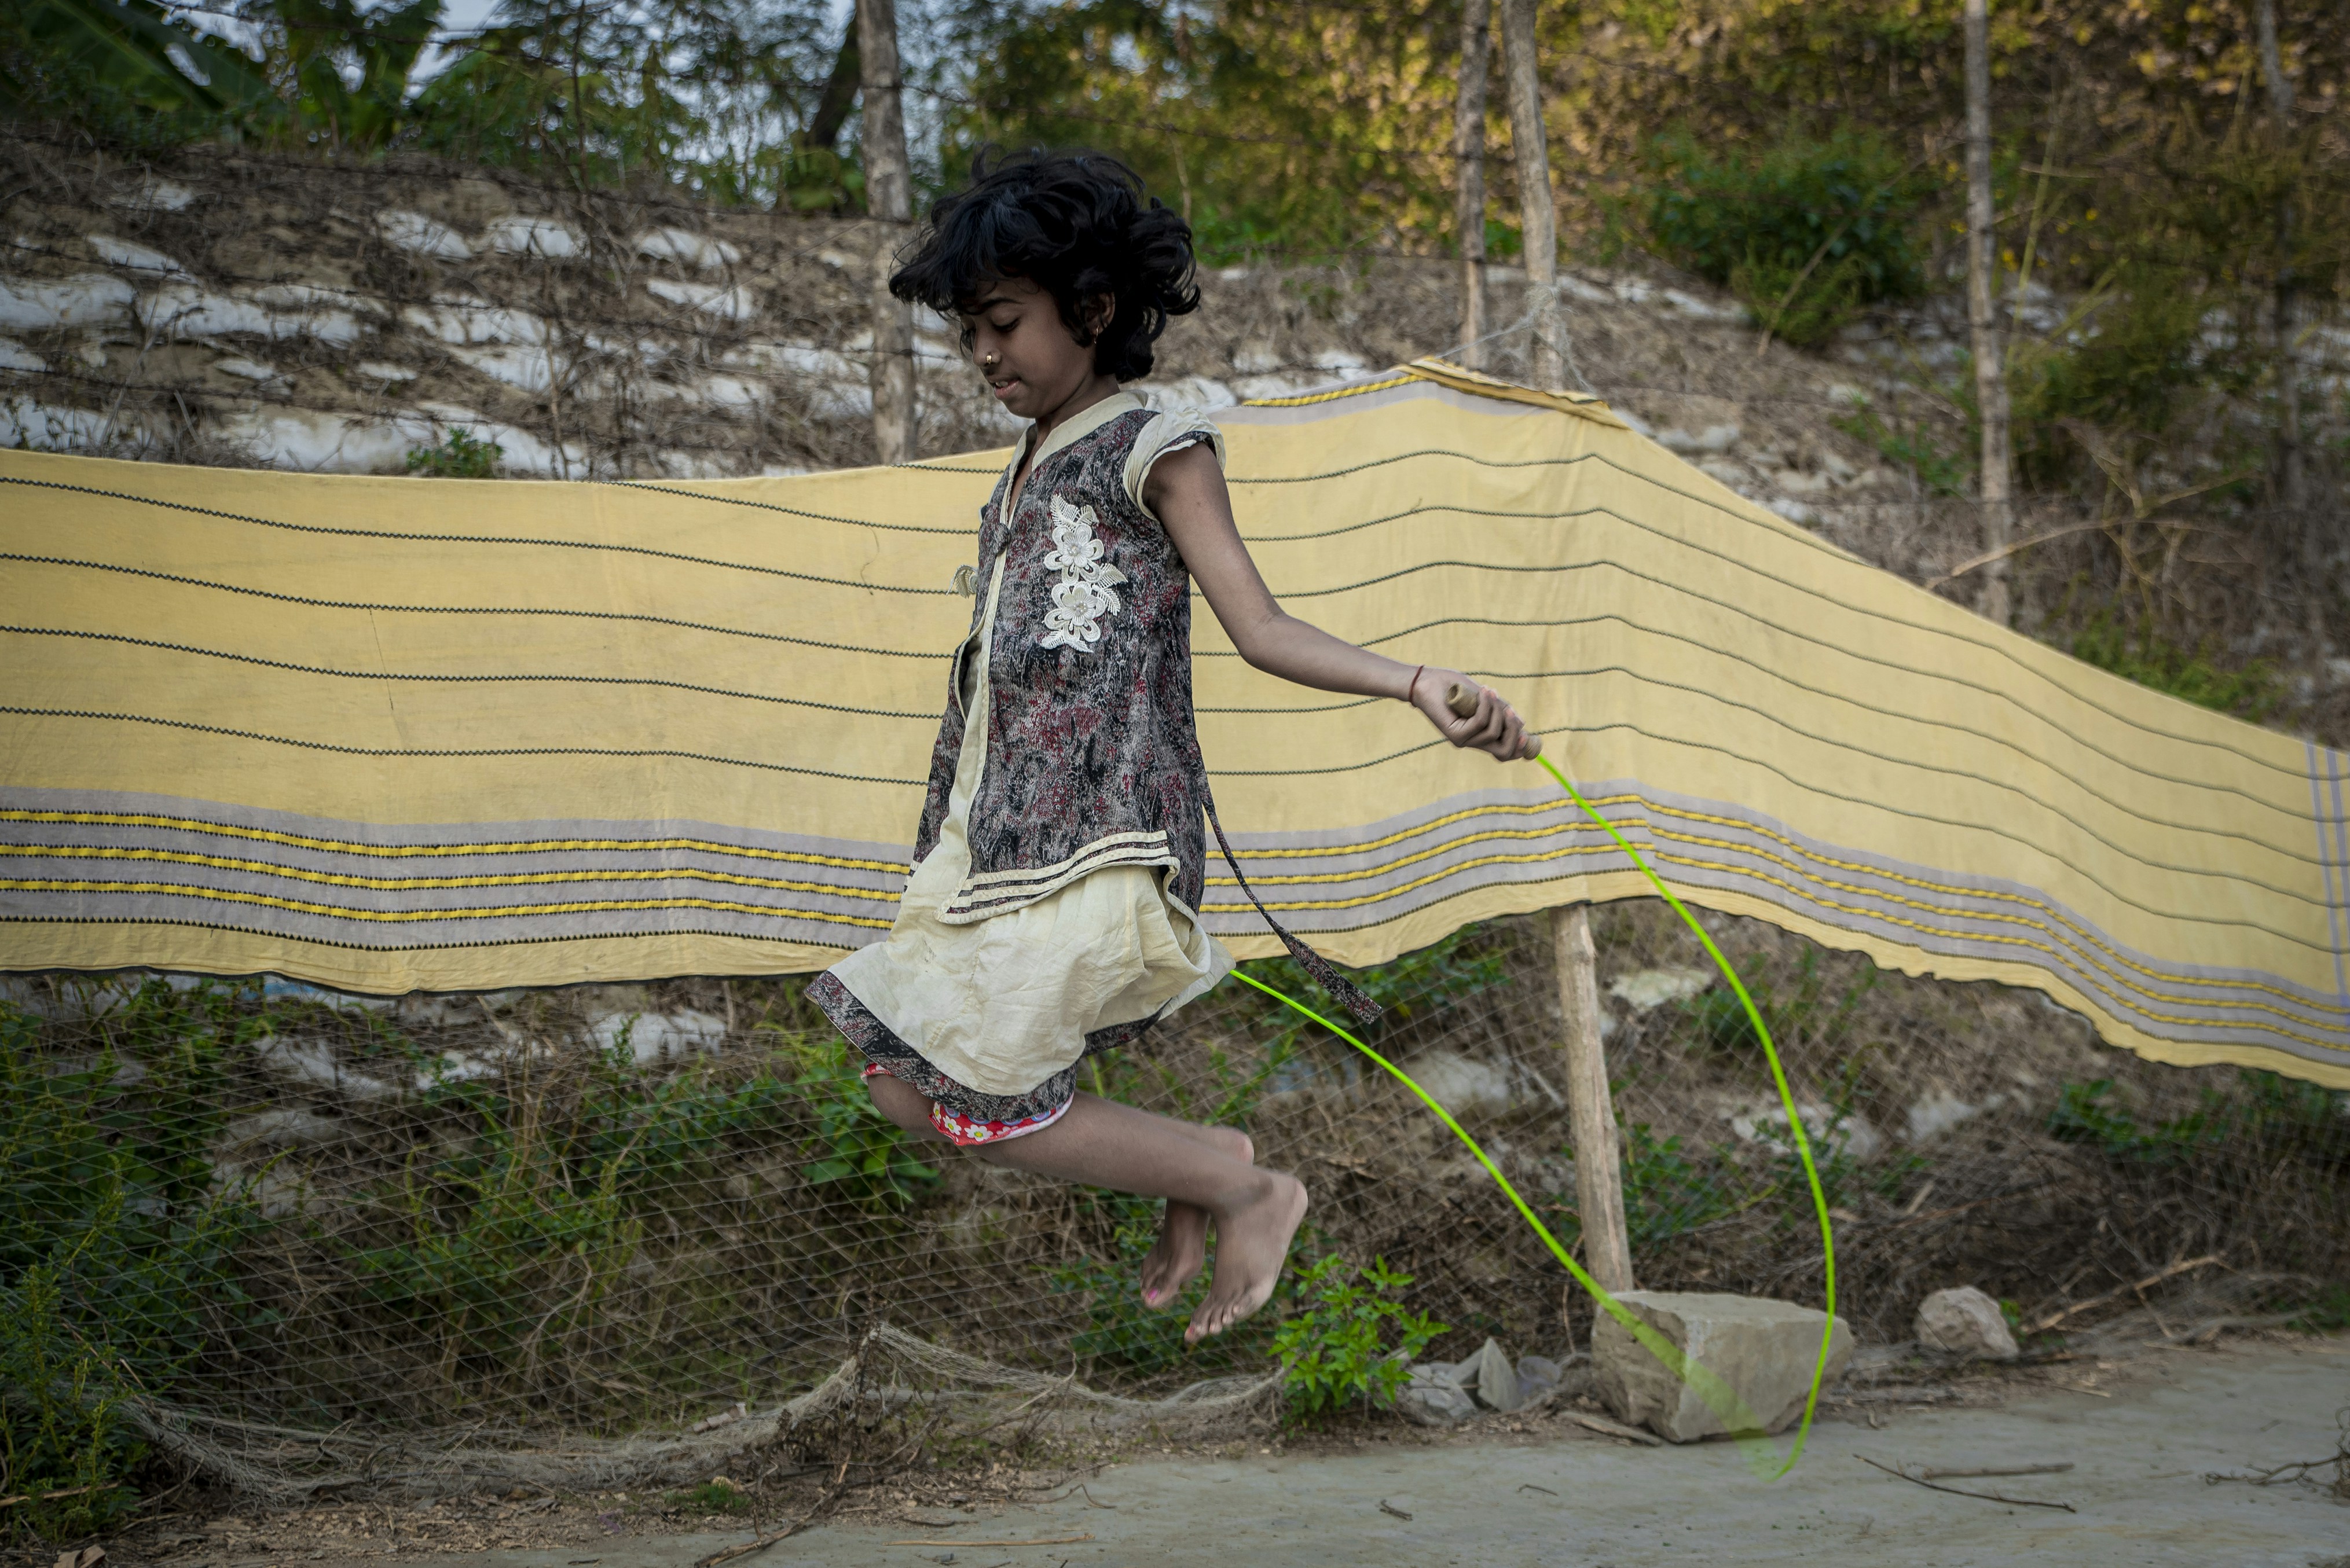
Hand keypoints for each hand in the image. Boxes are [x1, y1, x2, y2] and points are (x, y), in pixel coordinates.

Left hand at [1409, 666, 1538, 760]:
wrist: (1427, 682)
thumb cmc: (1456, 688)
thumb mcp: (1486, 699)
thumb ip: (1502, 711)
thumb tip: (1523, 724)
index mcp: (1481, 736)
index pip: (1505, 753)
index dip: (1519, 748)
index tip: (1527, 733)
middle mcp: (1473, 742)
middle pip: (1503, 752)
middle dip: (1513, 733)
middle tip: (1511, 711)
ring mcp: (1463, 740)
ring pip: (1492, 734)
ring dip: (1496, 711)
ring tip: (1489, 692)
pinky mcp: (1454, 734)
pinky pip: (1479, 723)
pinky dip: (1485, 706)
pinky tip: (1483, 692)